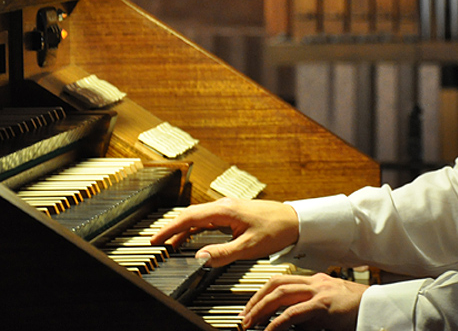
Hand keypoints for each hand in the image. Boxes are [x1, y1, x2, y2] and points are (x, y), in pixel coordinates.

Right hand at [149, 197, 298, 266]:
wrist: (294, 221)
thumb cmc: (276, 230)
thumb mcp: (249, 247)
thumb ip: (223, 253)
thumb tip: (200, 257)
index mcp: (225, 210)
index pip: (190, 217)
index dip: (170, 229)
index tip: (156, 239)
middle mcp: (225, 206)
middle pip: (191, 215)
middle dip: (172, 228)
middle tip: (157, 242)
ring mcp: (229, 209)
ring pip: (199, 217)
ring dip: (183, 229)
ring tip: (169, 243)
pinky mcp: (234, 214)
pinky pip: (208, 220)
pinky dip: (196, 229)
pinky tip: (191, 239)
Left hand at [241, 272, 367, 330]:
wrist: (378, 307)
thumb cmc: (356, 309)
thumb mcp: (329, 307)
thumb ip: (310, 310)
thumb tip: (290, 322)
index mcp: (316, 281)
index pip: (282, 280)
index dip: (263, 292)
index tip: (252, 305)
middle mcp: (315, 282)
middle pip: (277, 284)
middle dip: (256, 299)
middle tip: (244, 315)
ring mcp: (319, 292)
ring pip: (281, 294)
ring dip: (261, 309)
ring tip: (250, 322)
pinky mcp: (324, 306)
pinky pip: (294, 312)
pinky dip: (277, 322)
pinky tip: (269, 330)